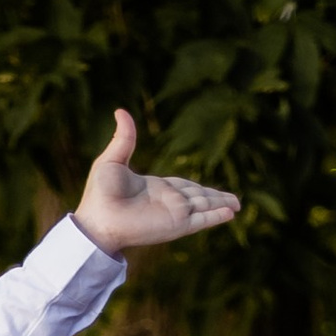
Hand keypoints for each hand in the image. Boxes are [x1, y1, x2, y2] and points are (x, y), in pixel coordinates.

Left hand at [73, 109, 240, 254]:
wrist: (98, 219)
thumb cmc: (100, 193)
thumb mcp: (112, 160)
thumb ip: (124, 138)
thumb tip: (120, 110)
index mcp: (155, 188)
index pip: (183, 186)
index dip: (197, 187)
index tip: (207, 190)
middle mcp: (167, 201)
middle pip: (199, 197)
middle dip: (216, 197)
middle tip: (234, 199)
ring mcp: (174, 214)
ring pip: (204, 207)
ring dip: (221, 204)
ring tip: (237, 205)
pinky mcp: (177, 225)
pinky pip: (201, 220)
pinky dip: (216, 217)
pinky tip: (230, 214)